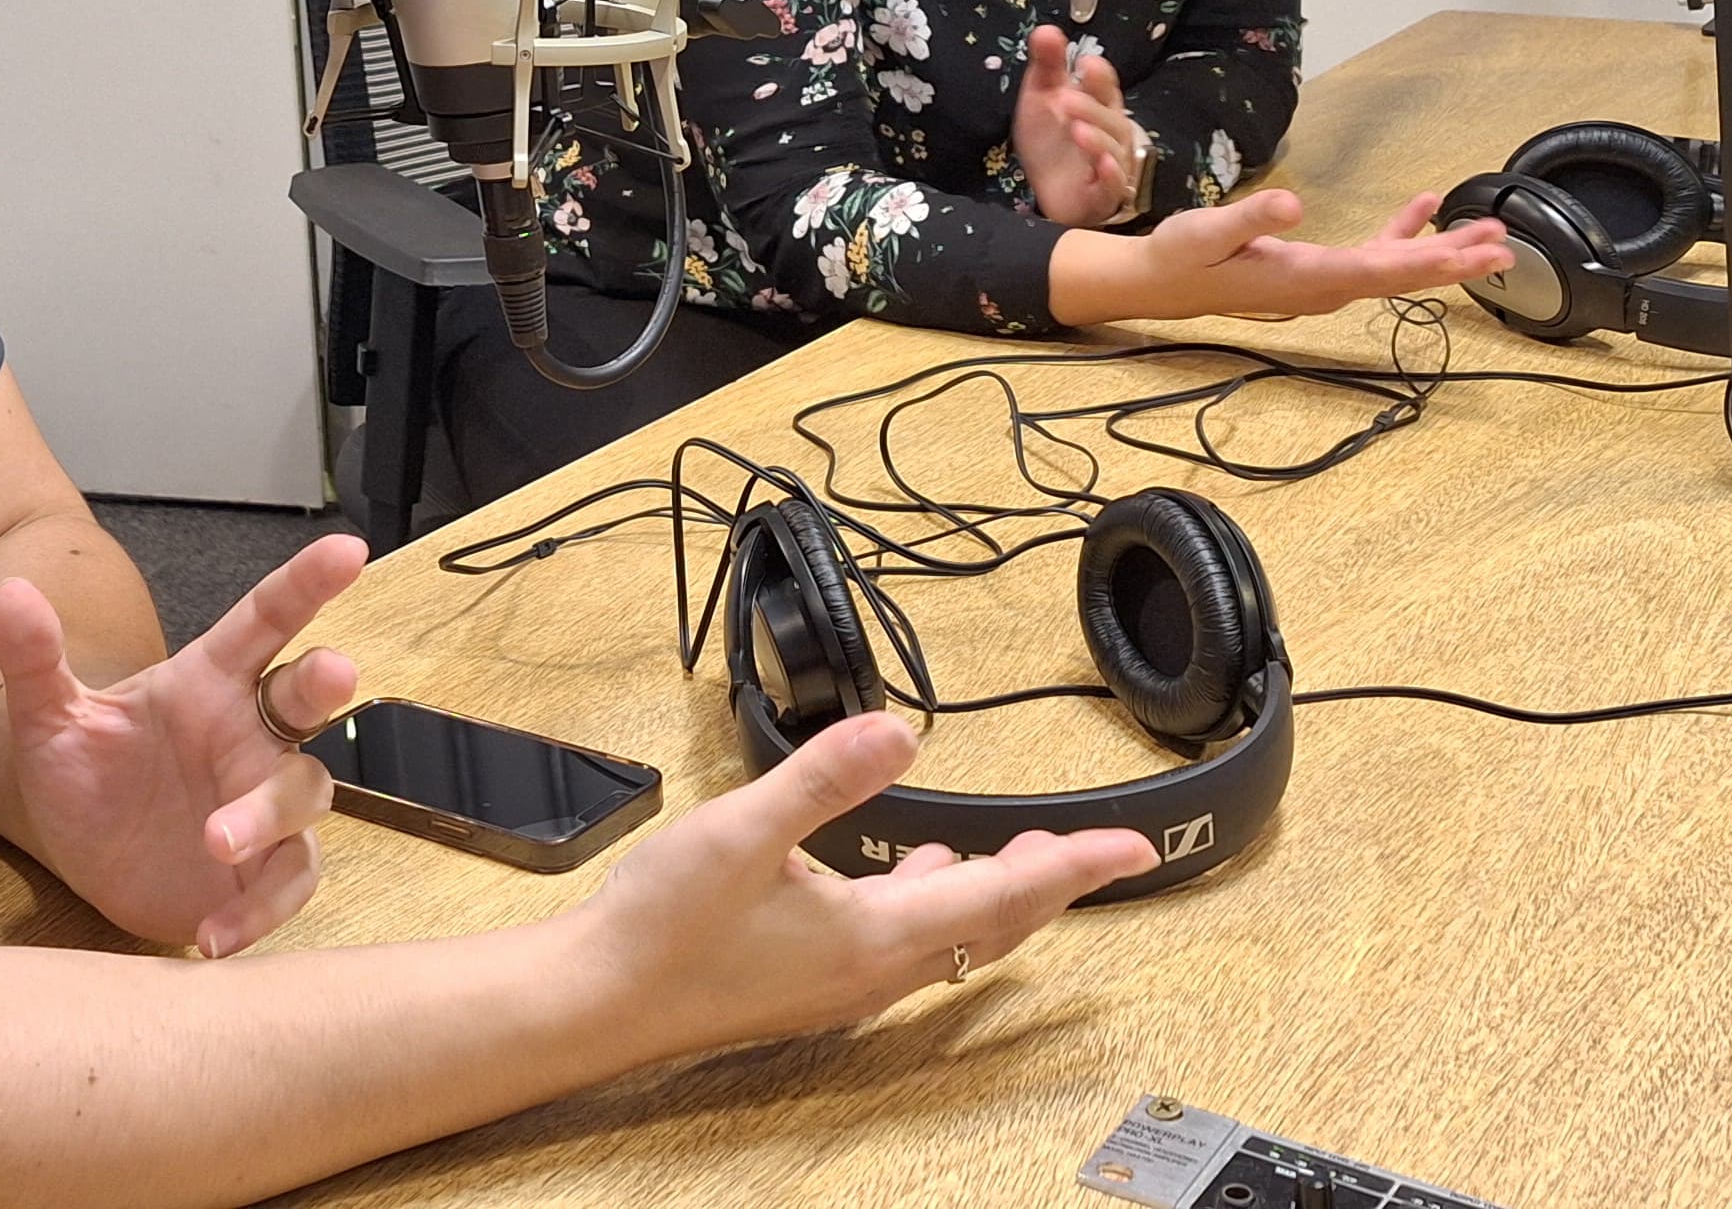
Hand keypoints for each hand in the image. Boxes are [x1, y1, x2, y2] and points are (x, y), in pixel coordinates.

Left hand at [0, 531, 366, 956]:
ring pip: (304, 792)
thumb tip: (12, 591)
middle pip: (306, 699)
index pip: (265, 622)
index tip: (349, 548)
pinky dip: (261, 911)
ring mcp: (262, 802)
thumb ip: (36, 660)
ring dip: (270, 813)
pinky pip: (288, 883)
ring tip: (216, 841)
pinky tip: (213, 935)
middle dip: (325, 681)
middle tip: (331, 672)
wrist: (80, 859)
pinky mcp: (263, 872)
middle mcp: (249, 734)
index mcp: (207, 684)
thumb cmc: (81, 773)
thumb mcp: (47, 720)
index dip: (307, 584)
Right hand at [572, 714, 1154, 1055]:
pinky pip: (904, 944)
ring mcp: (843, 984)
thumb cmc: (663, 927)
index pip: (1004, 896)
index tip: (1134, 850)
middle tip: (1093, 849)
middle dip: (1048, 883)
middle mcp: (873, 971)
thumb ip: (826, 777)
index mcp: (874, 936)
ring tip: (1024, 858)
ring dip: (992, 895)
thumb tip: (901, 732)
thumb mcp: (744, 831)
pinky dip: (934, 904)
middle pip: (991, 925)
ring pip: (949, 938)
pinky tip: (909, 873)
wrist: (597, 1000)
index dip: (1076, 868)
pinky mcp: (812, 983)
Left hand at [1012, 25, 1143, 225]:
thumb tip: (1046, 30)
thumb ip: (1047, 65)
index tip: (1085, 63)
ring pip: (1113, 149)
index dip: (1099, 76)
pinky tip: (1101, 163)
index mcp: (1099, 106)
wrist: (1047, 190)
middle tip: (1065, 99)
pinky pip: (1115, 184)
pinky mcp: (1104, 194)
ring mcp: (1111, 164)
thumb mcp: (1042, 97)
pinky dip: (1110, 174)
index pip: (1106, 88)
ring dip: (1097, 138)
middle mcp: (1111, 133)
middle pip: (1110, 118)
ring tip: (1076, 129)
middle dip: (1091, 107)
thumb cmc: (1051, 141)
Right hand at [1048, 187, 1510, 326]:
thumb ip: (1253, 218)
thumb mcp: (1208, 231)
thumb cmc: (1182, 256)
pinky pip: (1371, 255)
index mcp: (1307, 278)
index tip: (1475, 256)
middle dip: (1456, 262)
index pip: (1382, 270)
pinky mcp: (1317, 269)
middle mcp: (1325, 287)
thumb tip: (1294, 205)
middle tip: (1505, 249)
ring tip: (1486, 236)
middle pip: (1403, 276)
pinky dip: (1402, 234)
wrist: (1160, 281)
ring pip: (1396, 268)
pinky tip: (1422, 209)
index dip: (1432, 261)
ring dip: (1441, 252)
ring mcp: (1324, 281)